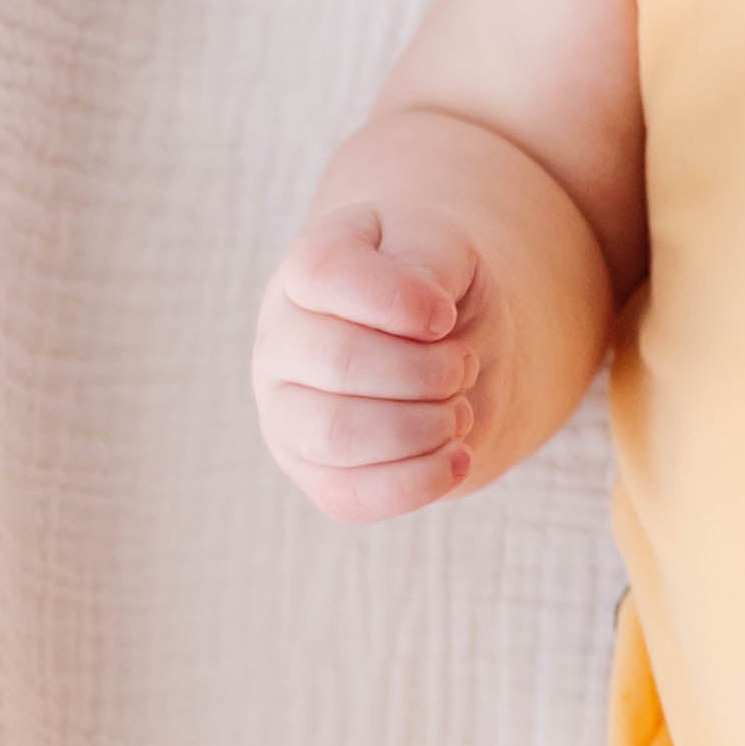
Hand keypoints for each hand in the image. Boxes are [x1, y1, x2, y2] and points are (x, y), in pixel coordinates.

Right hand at [253, 202, 489, 523]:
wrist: (451, 346)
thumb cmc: (438, 289)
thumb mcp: (443, 249)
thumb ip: (428, 261)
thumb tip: (426, 317)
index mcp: (306, 272)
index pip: (324, 273)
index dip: (398, 300)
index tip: (445, 315)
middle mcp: (280, 341)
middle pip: (340, 363)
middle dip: (428, 371)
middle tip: (464, 365)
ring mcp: (286, 413)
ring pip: (338, 435)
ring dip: (424, 427)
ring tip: (459, 411)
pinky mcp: (314, 474)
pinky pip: (350, 497)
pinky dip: (419, 482)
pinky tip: (458, 456)